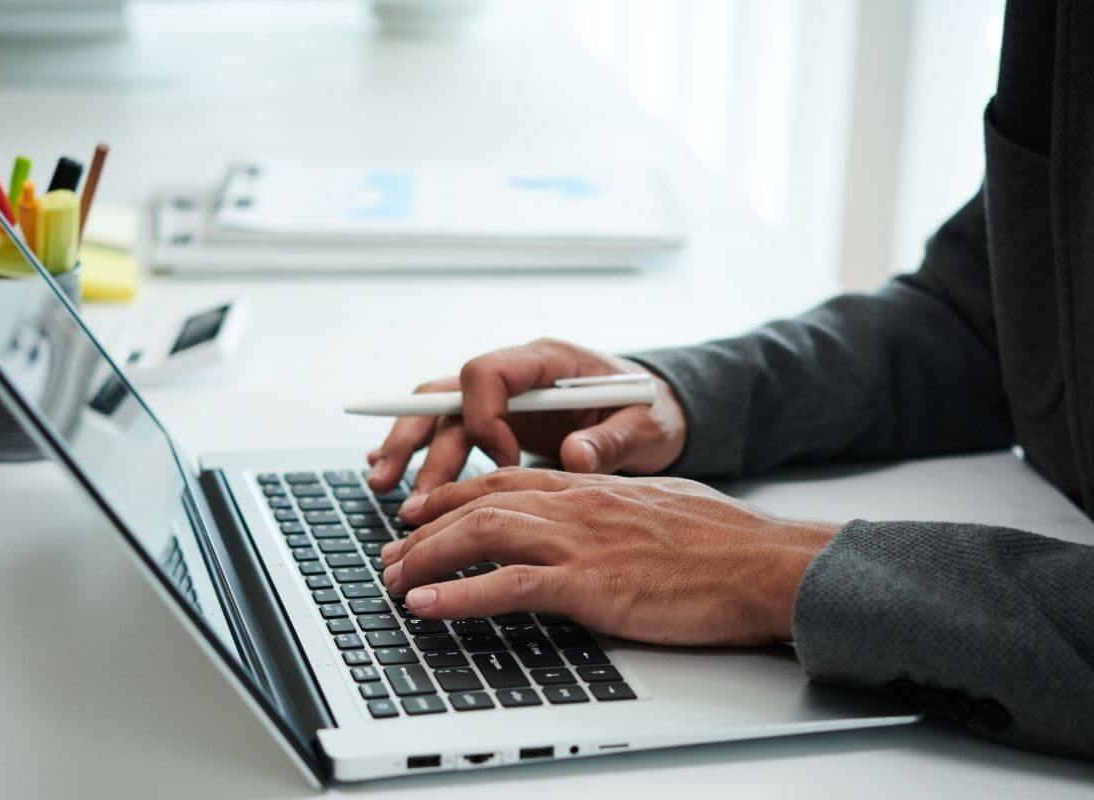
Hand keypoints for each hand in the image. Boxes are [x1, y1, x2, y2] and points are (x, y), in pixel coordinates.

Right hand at [366, 338, 687, 501]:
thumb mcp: (647, 426)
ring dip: (409, 450)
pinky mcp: (498, 421)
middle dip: (419, 439)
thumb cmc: (652, 410)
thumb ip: (613, 439)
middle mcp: (514, 373)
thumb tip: (575, 457)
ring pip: (438, 415)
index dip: (484, 418)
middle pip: (446, 395)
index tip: (506, 464)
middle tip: (402, 488)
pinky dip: (419, 450)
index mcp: (546, 360)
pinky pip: (447, 428)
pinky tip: (391, 474)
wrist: (653, 409)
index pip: (486, 373)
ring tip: (385, 489)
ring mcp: (502, 397)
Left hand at [381, 468, 840, 645]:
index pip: (505, 481)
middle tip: (392, 555)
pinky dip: (458, 595)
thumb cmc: (721, 541)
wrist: (761, 562)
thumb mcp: (656, 507)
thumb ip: (611, 509)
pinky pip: (507, 585)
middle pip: (480, 505)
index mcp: (590, 485)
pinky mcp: (590, 582)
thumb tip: (591, 526)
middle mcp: (576, 503)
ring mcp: (580, 541)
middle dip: (426, 531)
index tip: (422, 513)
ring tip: (392, 580)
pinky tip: (427, 605)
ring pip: (481, 535)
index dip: (455, 496)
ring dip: (426, 558)